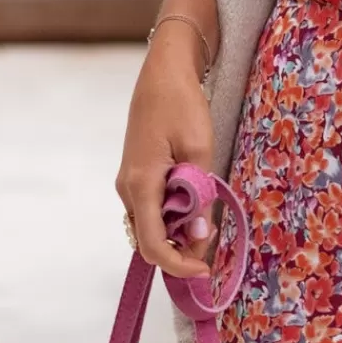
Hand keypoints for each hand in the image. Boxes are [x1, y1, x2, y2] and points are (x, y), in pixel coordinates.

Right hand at [117, 28, 216, 276]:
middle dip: (181, 249)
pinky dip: (172, 216)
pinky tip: (194, 204)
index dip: (179, 264)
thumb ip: (199, 195)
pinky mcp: (136, 175)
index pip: (153, 244)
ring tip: (207, 218)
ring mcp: (129, 182)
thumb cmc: (182, 105)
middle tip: (214, 240)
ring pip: (151, 225)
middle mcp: (127, 188)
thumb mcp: (200, 151)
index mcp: (140, 184)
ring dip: (178, 231)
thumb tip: (200, 233)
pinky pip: (151, 208)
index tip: (206, 270)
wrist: (163, 72)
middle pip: (150, 239)